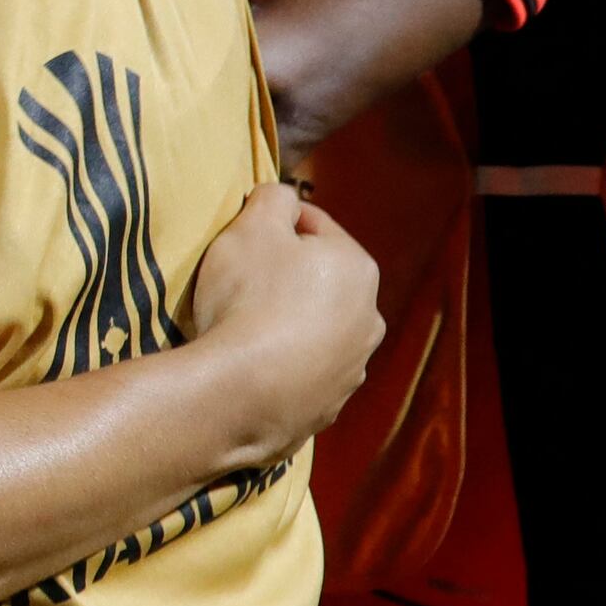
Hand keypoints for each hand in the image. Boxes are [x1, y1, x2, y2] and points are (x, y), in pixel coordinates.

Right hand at [184, 184, 381, 456]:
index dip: (277, 224)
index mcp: (357, 268)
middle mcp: (368, 318)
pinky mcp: (328, 408)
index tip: (245, 233)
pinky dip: (283, 366)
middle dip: (287, 278)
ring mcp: (351, 368)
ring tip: (244, 329)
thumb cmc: (248, 298)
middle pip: (321, 283)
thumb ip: (274, 197)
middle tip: (241, 283)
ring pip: (317, 331)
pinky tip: (251, 366)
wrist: (237, 392)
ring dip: (289, 324)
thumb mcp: (253, 225)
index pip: (315, 227)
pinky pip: (302, 374)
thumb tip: (283, 198)